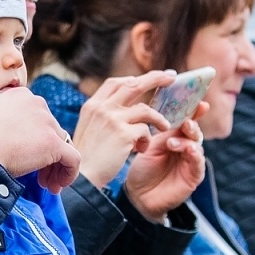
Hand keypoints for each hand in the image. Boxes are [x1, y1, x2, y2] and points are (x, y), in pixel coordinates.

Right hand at [0, 86, 79, 192]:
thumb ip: (7, 125)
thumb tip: (15, 142)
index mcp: (20, 96)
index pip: (38, 119)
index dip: (35, 140)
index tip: (25, 157)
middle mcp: (36, 103)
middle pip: (52, 131)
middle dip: (46, 155)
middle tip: (38, 177)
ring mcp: (46, 121)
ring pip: (62, 145)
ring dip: (54, 166)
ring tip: (44, 185)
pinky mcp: (53, 141)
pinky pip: (73, 159)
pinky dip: (68, 174)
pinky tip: (55, 187)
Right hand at [72, 71, 175, 187]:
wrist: (82, 177)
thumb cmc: (86, 157)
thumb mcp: (89, 128)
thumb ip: (104, 115)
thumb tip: (126, 108)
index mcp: (92, 105)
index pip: (115, 83)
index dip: (132, 79)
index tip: (145, 80)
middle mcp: (102, 108)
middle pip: (133, 84)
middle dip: (155, 78)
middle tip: (172, 77)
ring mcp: (113, 119)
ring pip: (145, 110)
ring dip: (158, 118)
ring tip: (164, 127)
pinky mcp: (124, 134)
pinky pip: (146, 131)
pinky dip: (147, 140)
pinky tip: (141, 149)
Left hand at [123, 116, 206, 221]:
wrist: (138, 197)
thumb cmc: (142, 170)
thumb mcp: (151, 146)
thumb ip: (163, 132)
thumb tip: (171, 114)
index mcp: (174, 137)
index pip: (185, 121)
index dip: (192, 111)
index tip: (198, 102)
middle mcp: (185, 147)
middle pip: (194, 131)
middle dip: (192, 124)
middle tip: (186, 122)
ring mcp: (191, 161)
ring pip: (197, 145)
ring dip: (188, 140)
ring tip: (173, 143)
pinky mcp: (194, 176)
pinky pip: (199, 162)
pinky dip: (195, 155)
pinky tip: (189, 150)